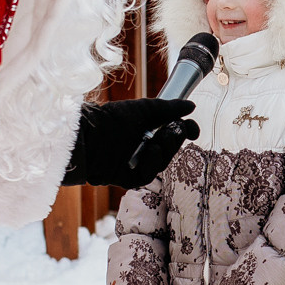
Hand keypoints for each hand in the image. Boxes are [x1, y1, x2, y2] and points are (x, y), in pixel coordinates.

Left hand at [62, 99, 198, 189]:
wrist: (90, 136)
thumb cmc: (113, 119)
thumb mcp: (145, 109)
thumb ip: (169, 108)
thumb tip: (191, 106)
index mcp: (147, 130)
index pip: (173, 134)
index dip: (186, 132)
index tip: (194, 130)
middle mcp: (142, 147)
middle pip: (170, 148)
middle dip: (175, 139)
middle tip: (175, 130)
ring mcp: (135, 163)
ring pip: (162, 163)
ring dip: (164, 151)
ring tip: (155, 142)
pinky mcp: (128, 178)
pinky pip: (148, 175)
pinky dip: (151, 164)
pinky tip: (148, 152)